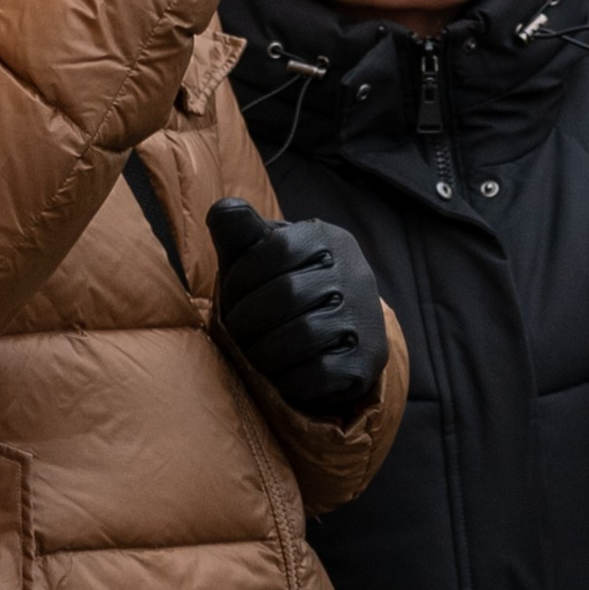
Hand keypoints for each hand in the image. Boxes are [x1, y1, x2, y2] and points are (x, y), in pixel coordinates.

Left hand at [209, 196, 387, 416]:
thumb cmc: (283, 287)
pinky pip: (317, 372)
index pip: (276, 249)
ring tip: (251, 355)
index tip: (229, 298)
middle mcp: (354, 273)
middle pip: (287, 294)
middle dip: (246, 320)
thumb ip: (239, 233)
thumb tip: (222, 210)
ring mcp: (365, 318)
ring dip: (261, 352)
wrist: (337, 335)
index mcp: (328, 239)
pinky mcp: (366, 361)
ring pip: (302, 335)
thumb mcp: (260, 255)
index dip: (240, 279)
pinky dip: (286, 379)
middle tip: (234, 333)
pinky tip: (279, 375)